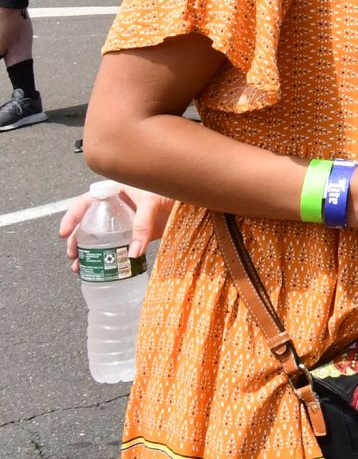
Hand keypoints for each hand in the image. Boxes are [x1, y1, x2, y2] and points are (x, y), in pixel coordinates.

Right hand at [58, 186, 172, 271]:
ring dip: (88, 252)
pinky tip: (103, 269)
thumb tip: (133, 252)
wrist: (192, 195)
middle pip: (88, 223)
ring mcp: (125, 220)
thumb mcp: (153, 202)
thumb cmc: (170, 189)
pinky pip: (119, 245)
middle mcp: (116, 206)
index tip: (64, 233)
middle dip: (77, 240)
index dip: (72, 217)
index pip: (85, 202)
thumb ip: (142, 226)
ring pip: (100, 236)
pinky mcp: (137, 233)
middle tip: (73, 254)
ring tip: (80, 267)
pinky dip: (110, 257)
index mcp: (114, 191)